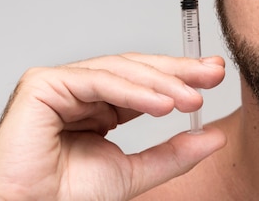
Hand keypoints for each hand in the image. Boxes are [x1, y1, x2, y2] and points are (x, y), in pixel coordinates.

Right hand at [0, 53, 226, 200]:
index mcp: (101, 105)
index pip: (146, 82)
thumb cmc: (67, 197)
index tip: (214, 74)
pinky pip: (98, 80)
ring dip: (161, 83)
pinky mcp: (42, 84)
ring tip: (191, 99)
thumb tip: (215, 136)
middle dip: (178, 70)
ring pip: (120, 70)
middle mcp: (81, 89)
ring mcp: (61, 83)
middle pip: (137, 69)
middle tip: (212, 73)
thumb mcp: (135, 173)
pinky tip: (162, 103)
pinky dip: (133, 91)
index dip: (181, 75)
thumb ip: (173, 153)